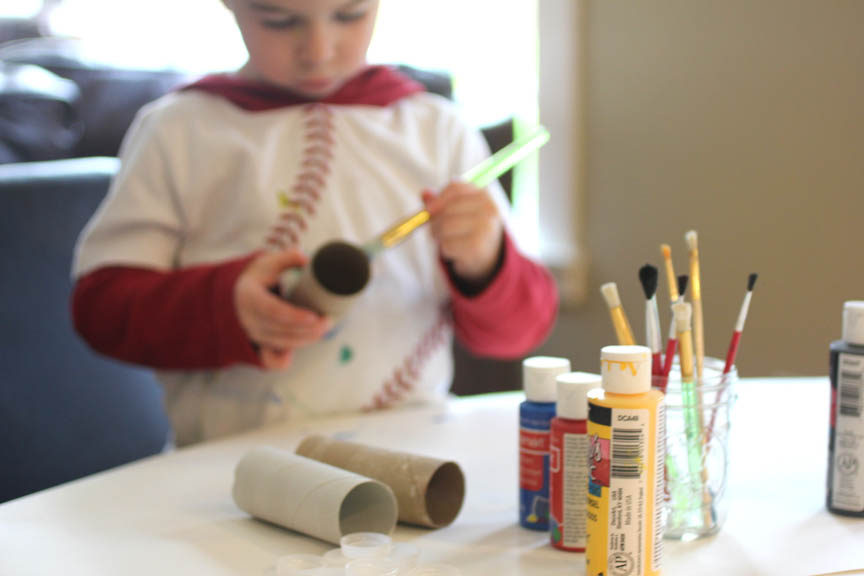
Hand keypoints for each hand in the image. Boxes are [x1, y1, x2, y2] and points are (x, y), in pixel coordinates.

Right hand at [234, 250, 331, 369]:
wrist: (241, 294)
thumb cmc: (260, 277)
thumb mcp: (269, 262)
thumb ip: (287, 258)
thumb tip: (305, 259)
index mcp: (249, 297)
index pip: (271, 311)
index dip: (293, 316)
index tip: (314, 316)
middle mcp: (248, 319)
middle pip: (279, 331)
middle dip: (307, 330)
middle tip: (327, 320)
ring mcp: (253, 335)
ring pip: (281, 344)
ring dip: (305, 339)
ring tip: (324, 328)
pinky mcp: (259, 346)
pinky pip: (271, 360)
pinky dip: (286, 359)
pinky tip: (303, 346)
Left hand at [423, 181, 503, 282]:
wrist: (489, 256)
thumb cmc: (471, 229)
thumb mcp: (460, 211)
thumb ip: (442, 201)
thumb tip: (425, 194)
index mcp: (484, 195)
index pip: (455, 188)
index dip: (437, 198)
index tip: (428, 209)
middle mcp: (488, 209)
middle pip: (446, 209)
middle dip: (434, 221)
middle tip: (435, 230)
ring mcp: (484, 228)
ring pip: (444, 227)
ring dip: (438, 236)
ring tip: (446, 240)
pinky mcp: (477, 247)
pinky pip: (446, 245)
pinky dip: (445, 250)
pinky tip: (455, 251)